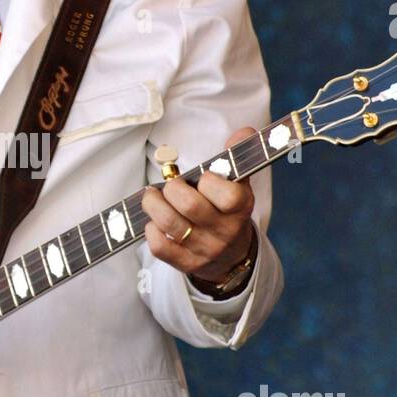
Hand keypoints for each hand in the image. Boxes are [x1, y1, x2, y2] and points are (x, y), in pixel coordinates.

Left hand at [141, 127, 257, 284]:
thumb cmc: (228, 210)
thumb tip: (244, 131)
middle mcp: (225, 231)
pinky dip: (151, 230)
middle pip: (191, 206)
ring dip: (153, 205)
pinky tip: (154, 222)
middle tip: (169, 184)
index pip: (227, 196)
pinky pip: (160, 247)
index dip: (209, 182)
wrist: (231, 256)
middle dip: (172, 188)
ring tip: (151, 196)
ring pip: (171, 225)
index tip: (202, 177)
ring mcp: (205, 250)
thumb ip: (236, 156)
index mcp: (241, 208)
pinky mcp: (186, 264)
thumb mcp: (238, 184)